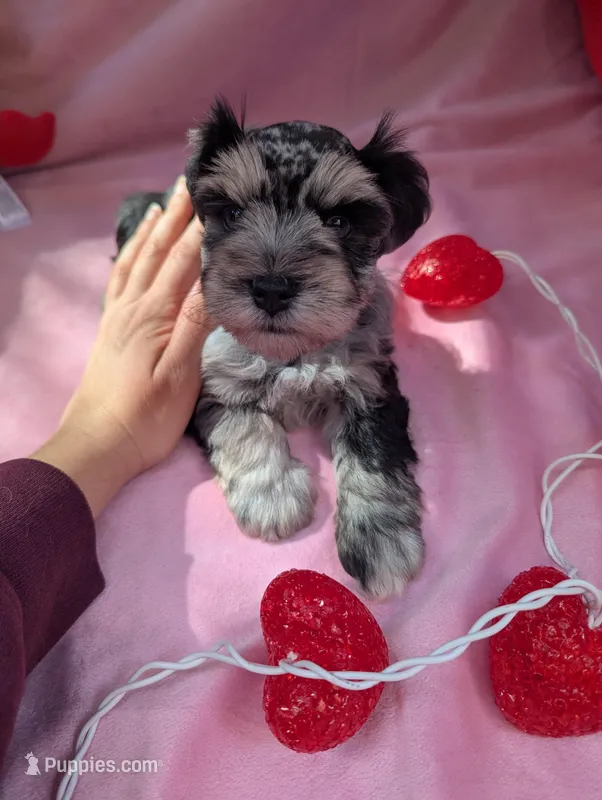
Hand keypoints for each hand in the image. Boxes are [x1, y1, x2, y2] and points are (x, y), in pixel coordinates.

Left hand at [33, 177, 210, 515]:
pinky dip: (130, 255)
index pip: (182, 263)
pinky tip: (135, 248)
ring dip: (152, 229)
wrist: (99, 443)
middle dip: (176, 216)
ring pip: (137, 261)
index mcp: (154, 316)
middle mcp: (133, 307)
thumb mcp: (178, 376)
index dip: (200, 229)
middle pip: (158, 253)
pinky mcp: (112, 328)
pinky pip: (120, 279)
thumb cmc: (146, 418)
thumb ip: (194, 326)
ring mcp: (119, 316)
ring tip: (165, 202)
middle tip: (192, 180)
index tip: (218, 197)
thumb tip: (213, 279)